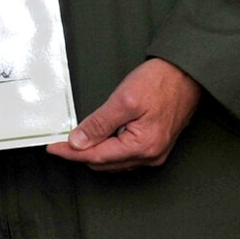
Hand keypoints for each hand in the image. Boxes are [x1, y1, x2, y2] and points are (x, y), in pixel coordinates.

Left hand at [46, 58, 201, 171]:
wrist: (186, 75)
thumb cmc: (160, 83)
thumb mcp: (123, 100)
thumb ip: (99, 123)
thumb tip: (78, 141)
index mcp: (142, 146)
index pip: (96, 156)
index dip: (71, 153)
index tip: (53, 148)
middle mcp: (150, 155)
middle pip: (104, 162)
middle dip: (81, 153)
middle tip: (61, 142)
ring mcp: (154, 153)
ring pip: (113, 161)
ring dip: (94, 152)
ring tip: (77, 138)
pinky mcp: (155, 146)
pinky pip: (124, 155)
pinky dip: (108, 149)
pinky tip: (99, 138)